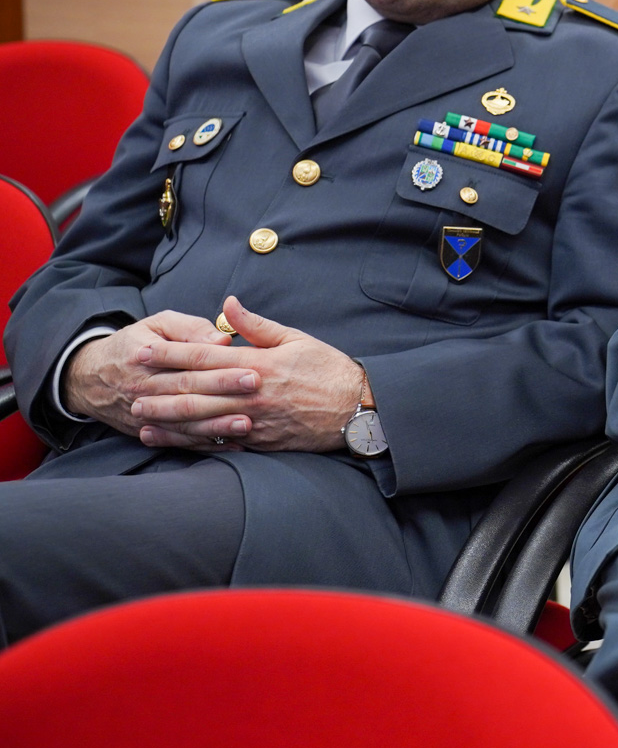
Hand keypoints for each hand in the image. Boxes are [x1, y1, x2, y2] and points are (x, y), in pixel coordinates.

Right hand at [61, 310, 238, 434]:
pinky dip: (204, 444)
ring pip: (183, 422)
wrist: (88, 376)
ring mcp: (143, 414)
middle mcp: (143, 389)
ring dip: (216, 426)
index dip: (220, 369)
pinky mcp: (145, 431)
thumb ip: (189, 328)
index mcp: (146, 358)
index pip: (188, 365)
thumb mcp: (157, 324)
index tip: (252, 370)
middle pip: (188, 393)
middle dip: (224, 394)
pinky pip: (177, 440)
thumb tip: (221, 339)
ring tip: (246, 424)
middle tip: (256, 392)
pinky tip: (231, 444)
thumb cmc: (135, 343)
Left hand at [126, 296, 366, 451]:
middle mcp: (252, 393)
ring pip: (201, 419)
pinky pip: (218, 440)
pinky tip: (169, 438)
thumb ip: (257, 325)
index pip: (205, 357)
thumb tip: (227, 306)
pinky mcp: (260, 440)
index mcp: (259, 364)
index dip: (170, 354)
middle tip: (128, 386)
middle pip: (196, 391)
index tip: (144, 350)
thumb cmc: (329, 369)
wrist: (358, 409)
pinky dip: (189, 440)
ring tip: (140, 414)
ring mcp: (254, 420)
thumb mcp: (297, 338)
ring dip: (167, 418)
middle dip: (159, 388)